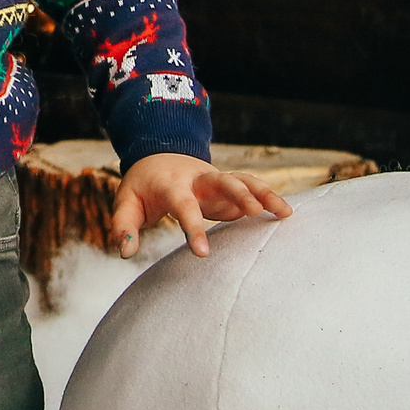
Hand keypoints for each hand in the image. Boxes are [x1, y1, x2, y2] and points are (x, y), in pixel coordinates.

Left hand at [109, 151, 293, 259]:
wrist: (158, 156)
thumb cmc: (142, 186)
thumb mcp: (126, 202)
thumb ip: (124, 226)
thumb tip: (125, 252)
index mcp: (171, 184)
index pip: (184, 206)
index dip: (193, 228)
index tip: (202, 253)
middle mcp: (198, 179)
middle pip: (221, 181)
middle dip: (238, 194)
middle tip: (255, 212)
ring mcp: (215, 180)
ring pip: (242, 180)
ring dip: (263, 193)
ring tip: (285, 212)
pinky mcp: (227, 186)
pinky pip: (251, 186)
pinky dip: (268, 195)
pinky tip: (285, 212)